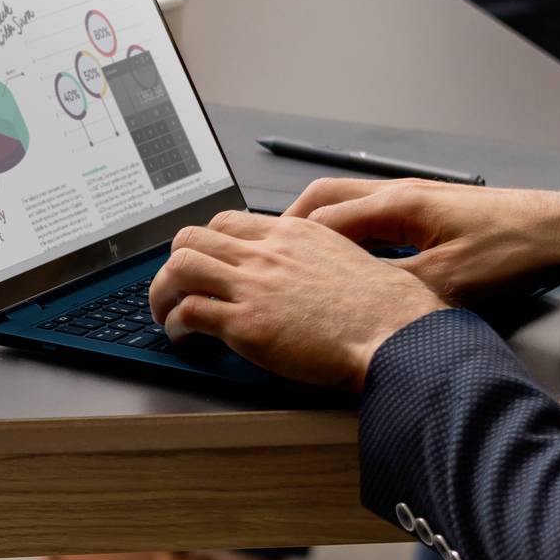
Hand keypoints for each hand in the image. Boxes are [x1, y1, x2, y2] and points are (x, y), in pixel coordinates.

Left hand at [146, 209, 448, 391]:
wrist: (396, 335)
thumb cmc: (389, 309)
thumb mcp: (354, 261)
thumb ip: (322, 258)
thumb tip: (314, 275)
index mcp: (295, 234)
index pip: (230, 222)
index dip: (209, 243)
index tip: (207, 264)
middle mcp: (269, 252)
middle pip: (194, 237)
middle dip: (176, 262)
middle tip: (175, 286)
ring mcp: (254, 286)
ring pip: (180, 266)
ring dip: (162, 291)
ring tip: (165, 312)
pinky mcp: (246, 324)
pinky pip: (188, 312)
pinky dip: (174, 324)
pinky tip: (181, 337)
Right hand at [286, 179, 559, 305]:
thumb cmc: (514, 251)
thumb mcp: (446, 283)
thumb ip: (391, 289)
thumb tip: (347, 305)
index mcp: (398, 204)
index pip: (322, 218)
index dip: (288, 243)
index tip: (265, 264)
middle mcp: (401, 193)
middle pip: (326, 199)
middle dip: (292, 226)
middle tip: (269, 254)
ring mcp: (417, 199)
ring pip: (350, 206)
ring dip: (323, 230)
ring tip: (303, 260)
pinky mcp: (433, 212)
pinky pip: (375, 217)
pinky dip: (353, 236)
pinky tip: (355, 262)